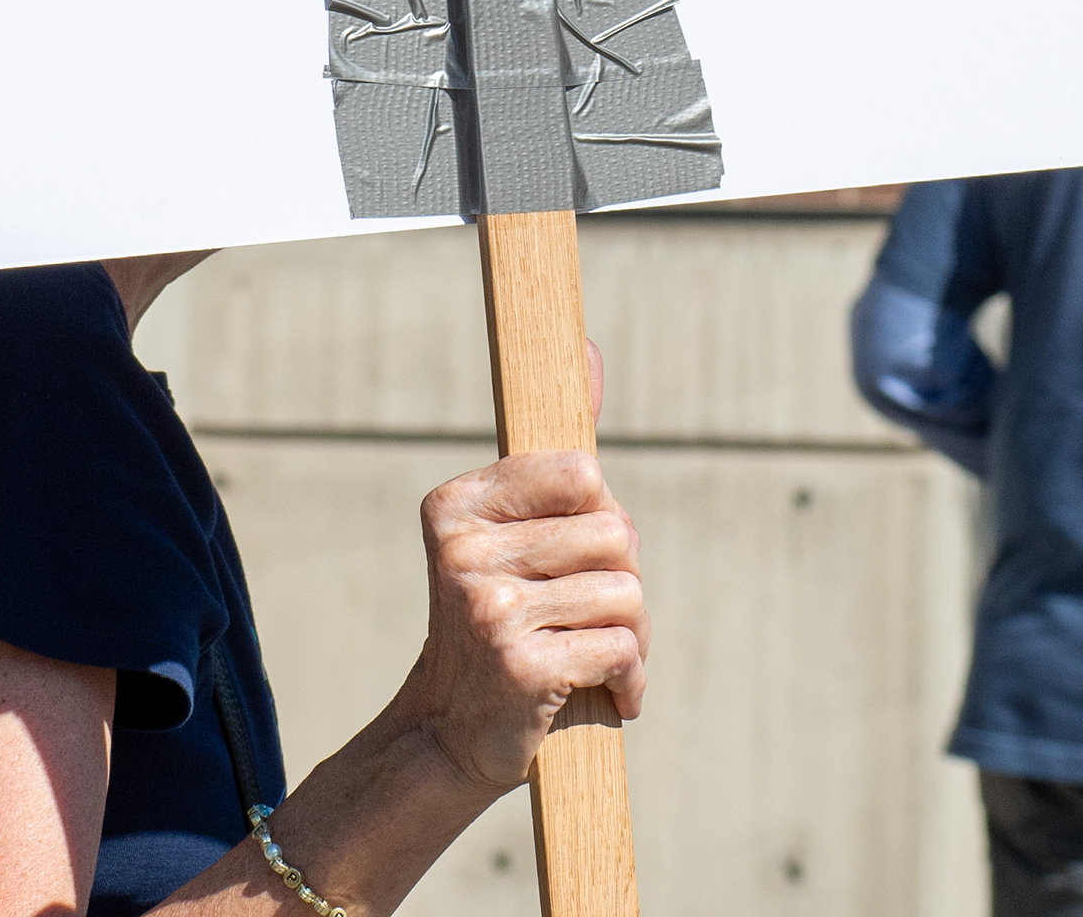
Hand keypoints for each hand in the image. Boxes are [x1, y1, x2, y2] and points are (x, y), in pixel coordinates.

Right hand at [387, 452, 648, 796]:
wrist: (449, 734)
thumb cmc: (501, 624)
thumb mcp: (511, 536)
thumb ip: (553, 458)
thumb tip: (589, 349)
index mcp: (458, 505)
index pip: (583, 473)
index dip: (601, 517)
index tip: (579, 554)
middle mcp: (465, 551)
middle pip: (616, 534)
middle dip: (624, 581)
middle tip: (594, 615)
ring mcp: (490, 609)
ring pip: (627, 592)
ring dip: (633, 634)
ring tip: (601, 656)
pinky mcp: (521, 666)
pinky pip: (621, 648)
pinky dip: (630, 678)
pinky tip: (610, 692)